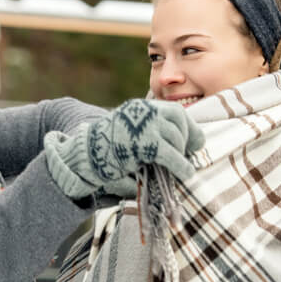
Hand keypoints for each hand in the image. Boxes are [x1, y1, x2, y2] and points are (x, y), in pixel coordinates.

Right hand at [44, 99, 202, 198]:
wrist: (85, 155)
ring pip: (176, 137)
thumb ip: (150, 135)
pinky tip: (185, 174)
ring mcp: (145, 125)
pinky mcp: (145, 143)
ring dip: (182, 154)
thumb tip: (179, 149)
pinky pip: (170, 153)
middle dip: (188, 139)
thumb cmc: (106, 149)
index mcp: (141, 108)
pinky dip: (180, 165)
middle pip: (178, 122)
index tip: (195, 142)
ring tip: (185, 169)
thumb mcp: (130, 134)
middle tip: (189, 155)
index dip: (188, 128)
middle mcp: (145, 111)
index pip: (174, 112)